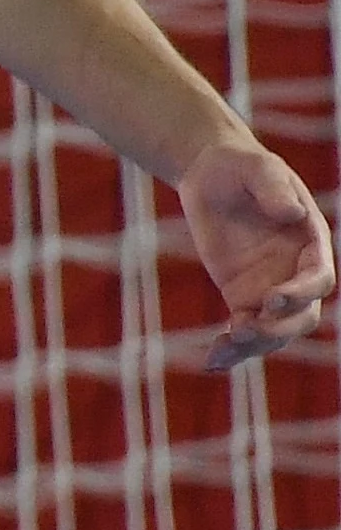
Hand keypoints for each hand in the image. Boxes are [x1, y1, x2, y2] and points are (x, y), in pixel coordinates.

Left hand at [179, 136, 335, 371]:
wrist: (212, 176)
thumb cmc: (240, 167)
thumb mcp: (256, 168)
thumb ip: (273, 188)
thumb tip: (291, 213)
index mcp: (310, 241)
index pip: (318, 278)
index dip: (301, 293)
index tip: (272, 299)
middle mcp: (295, 269)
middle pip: (303, 315)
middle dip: (280, 328)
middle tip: (244, 329)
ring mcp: (270, 286)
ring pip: (275, 331)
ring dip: (255, 346)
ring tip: (223, 349)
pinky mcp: (242, 296)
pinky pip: (244, 329)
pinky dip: (233, 349)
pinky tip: (213, 362)